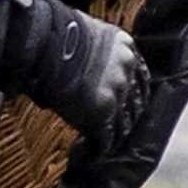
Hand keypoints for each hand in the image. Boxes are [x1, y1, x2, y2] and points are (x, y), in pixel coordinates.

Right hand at [0, 0, 139, 137]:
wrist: (46, 45)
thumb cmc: (54, 34)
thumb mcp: (84, 32)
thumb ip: (92, 51)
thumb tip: (76, 64)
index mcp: (126, 48)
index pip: (141, 76)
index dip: (135, 92)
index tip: (130, 101)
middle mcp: (126, 72)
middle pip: (137, 103)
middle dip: (127, 117)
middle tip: (116, 128)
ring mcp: (117, 95)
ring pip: (123, 125)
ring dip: (113, 137)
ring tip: (101, 146)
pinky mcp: (102, 115)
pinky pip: (105, 140)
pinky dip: (96, 151)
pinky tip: (87, 155)